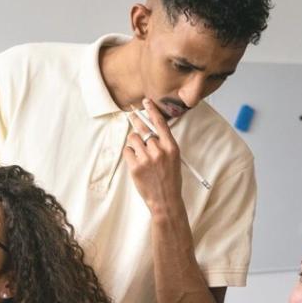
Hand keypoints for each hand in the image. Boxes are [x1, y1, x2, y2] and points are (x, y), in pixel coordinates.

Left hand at [123, 98, 183, 214]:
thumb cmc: (171, 180)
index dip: (152, 110)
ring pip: (133, 138)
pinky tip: (135, 160)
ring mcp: (146, 159)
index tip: (146, 102)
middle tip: (131, 115)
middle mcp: (159, 151)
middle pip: (143, 129)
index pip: (160, 123)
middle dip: (136, 121)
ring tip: (137, 150)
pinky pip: (127, 151)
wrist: (166, 200)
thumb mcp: (174, 159)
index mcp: (171, 147)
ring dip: (133, 141)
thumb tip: (151, 131)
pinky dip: (129, 154)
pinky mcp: (135, 167)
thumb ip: (164, 145)